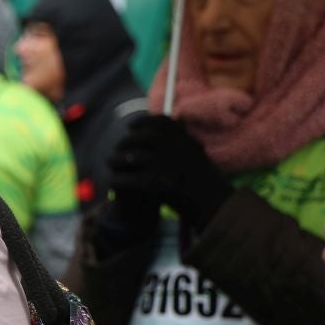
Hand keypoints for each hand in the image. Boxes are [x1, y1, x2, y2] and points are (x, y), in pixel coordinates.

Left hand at [108, 115, 229, 229]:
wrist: (214, 204)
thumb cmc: (204, 180)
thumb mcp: (197, 152)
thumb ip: (183, 137)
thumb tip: (173, 119)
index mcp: (184, 138)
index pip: (159, 122)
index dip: (142, 122)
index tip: (131, 126)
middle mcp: (174, 146)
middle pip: (139, 138)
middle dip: (125, 142)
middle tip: (116, 148)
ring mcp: (164, 164)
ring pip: (130, 157)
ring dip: (116, 160)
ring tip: (110, 162)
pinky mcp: (155, 183)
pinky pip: (128, 178)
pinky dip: (118, 179)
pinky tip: (112, 181)